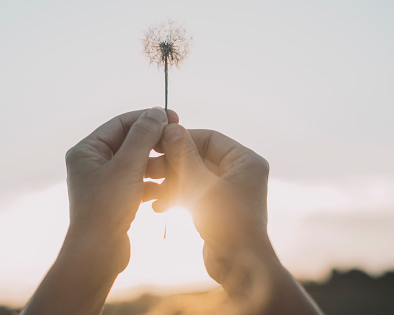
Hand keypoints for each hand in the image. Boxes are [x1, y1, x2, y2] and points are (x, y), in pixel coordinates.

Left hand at [65, 107, 177, 272]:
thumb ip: (143, 136)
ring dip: (158, 165)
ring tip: (178, 167)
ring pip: (138, 164)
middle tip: (179, 140)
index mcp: (87, 150)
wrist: (98, 253)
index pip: (121, 123)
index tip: (174, 118)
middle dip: (156, 143)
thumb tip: (157, 112)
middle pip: (131, 143)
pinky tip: (169, 188)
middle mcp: (93, 163)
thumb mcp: (127, 166)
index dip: (148, 119)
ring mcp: (105, 182)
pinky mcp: (116, 199)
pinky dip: (154, 184)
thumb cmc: (106, 207)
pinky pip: (139, 183)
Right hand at [155, 124, 269, 284]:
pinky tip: (158, 206)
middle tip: (148, 167)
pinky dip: (177, 196)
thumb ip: (184, 156)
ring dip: (171, 182)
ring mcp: (228, 190)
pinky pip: (194, 193)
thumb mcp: (200, 185)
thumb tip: (171, 128)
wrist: (238, 265)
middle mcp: (239, 172)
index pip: (209, 138)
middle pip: (199, 157)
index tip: (157, 142)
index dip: (182, 139)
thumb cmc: (227, 223)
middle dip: (172, 164)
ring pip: (193, 176)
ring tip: (149, 189)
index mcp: (245, 161)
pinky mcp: (217, 207)